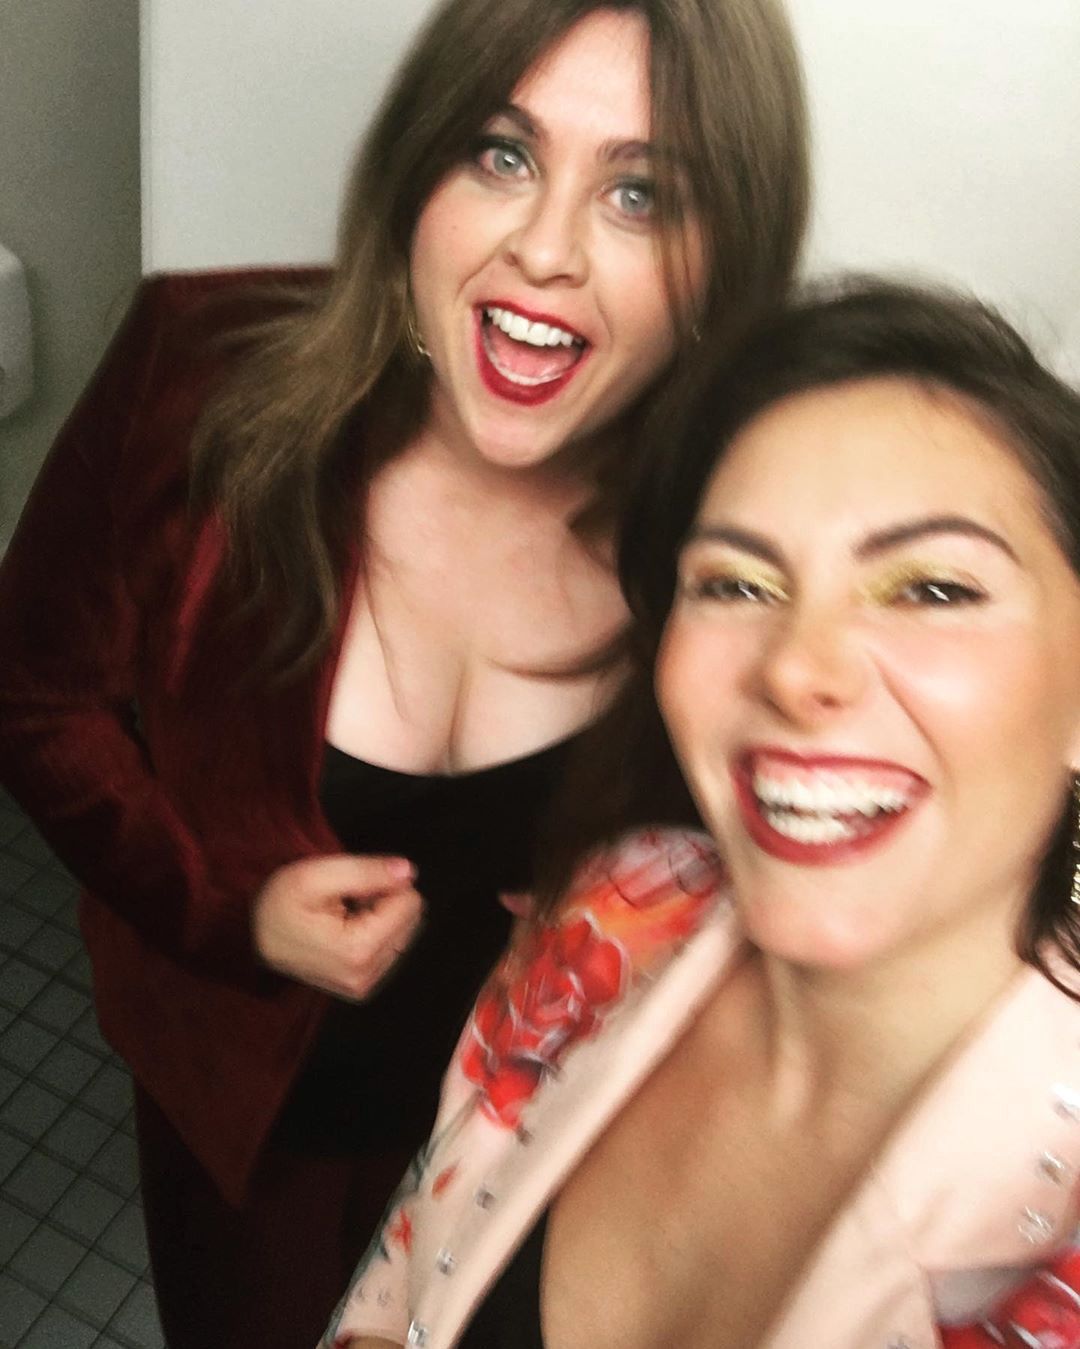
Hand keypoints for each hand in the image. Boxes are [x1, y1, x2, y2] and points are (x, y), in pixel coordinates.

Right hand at [252, 854, 422, 999]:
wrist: (252, 935)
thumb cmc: (280, 903)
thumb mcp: (316, 875)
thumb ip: (367, 871)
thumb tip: (408, 872)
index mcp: (357, 951)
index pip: (409, 903)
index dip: (383, 884)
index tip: (352, 889)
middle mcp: (364, 976)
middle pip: (410, 919)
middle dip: (383, 901)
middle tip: (345, 902)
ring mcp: (363, 985)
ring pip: (403, 933)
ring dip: (379, 916)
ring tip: (341, 915)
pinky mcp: (360, 986)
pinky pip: (390, 947)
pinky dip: (373, 931)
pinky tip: (343, 928)